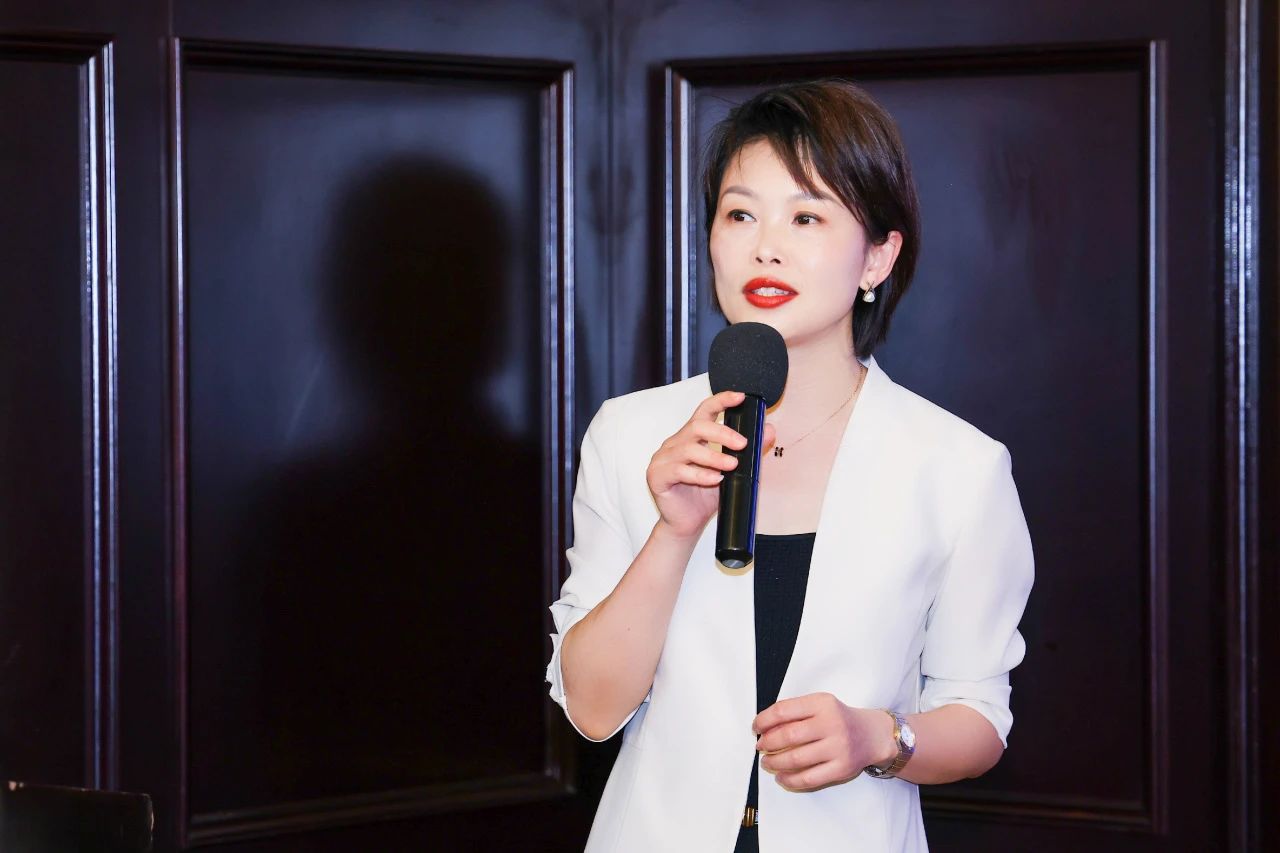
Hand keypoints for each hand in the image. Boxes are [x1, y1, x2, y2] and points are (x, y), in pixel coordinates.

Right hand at [645, 391, 775, 540]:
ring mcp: (663, 459)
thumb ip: (750, 452)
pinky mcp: (657, 476)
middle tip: (742, 444)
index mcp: (691, 437)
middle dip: (722, 433)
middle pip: (697, 426)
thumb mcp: (733, 472)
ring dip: (714, 456)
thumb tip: (769, 431)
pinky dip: (700, 474)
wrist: (686, 524)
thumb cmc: (705, 496)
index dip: (721, 401)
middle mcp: (675, 443)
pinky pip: (679, 471)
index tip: (740, 397)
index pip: (704, 411)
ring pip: (689, 449)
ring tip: (732, 465)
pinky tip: (714, 479)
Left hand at [753, 693, 895, 791]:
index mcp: (822, 703)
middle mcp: (831, 724)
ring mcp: (838, 747)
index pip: (783, 710)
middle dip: (767, 743)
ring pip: (796, 759)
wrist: (872, 735)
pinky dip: (789, 779)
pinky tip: (781, 777)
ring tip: (767, 762)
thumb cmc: (838, 719)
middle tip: (760, 746)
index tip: (756, 728)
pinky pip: (809, 778)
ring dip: (774, 762)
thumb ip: (795, 711)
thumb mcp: (820, 705)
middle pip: (788, 736)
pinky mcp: (841, 768)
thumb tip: (763, 727)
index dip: (764, 720)